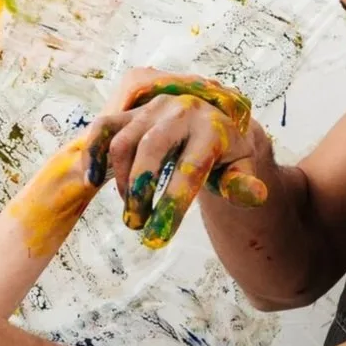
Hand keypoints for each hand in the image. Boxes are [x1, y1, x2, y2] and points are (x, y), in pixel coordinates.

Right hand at [81, 69, 270, 247]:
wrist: (215, 122)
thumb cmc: (227, 154)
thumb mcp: (242, 169)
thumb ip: (243, 184)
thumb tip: (253, 195)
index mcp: (213, 127)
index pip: (190, 169)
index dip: (172, 204)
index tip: (158, 237)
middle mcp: (181, 111)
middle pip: (151, 149)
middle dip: (139, 191)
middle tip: (137, 224)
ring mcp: (153, 108)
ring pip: (124, 142)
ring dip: (121, 180)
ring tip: (131, 208)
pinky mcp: (132, 111)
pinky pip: (104, 127)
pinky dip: (93, 152)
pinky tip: (91, 179)